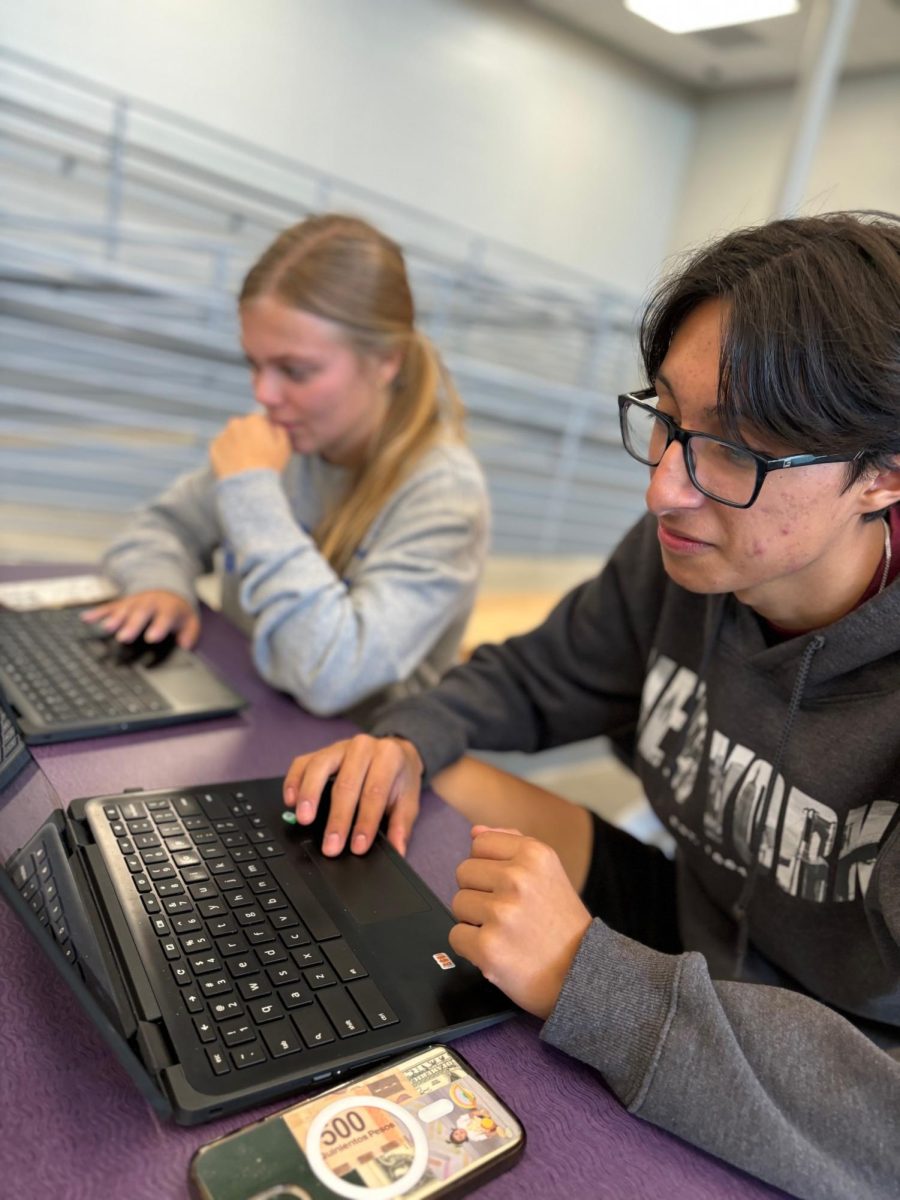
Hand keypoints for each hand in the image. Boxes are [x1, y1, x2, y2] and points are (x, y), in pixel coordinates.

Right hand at [81, 589, 199, 648]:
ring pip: (124, 609)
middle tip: (123, 637)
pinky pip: (109, 607)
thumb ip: (189, 635)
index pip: (164, 618)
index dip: (158, 627)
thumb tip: (185, 646)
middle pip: (141, 613)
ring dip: (115, 618)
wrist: (168, 591)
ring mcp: (134, 602)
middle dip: (131, 625)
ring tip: (106, 628)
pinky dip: (97, 613)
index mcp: (168, 609)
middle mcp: (150, 603)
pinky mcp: (122, 603)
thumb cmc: (177, 613)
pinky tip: (86, 618)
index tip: (151, 638)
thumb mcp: (190, 622)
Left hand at [210, 412, 291, 478]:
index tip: (266, 445)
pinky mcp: (213, 448)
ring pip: (231, 437)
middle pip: (243, 427)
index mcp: (254, 420)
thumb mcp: (284, 446)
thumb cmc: (269, 465)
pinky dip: (226, 454)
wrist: (248, 484)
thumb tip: (273, 426)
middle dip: (248, 436)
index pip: (260, 421)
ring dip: (236, 444)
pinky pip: (221, 448)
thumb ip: (279, 430)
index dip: (264, 433)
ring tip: (243, 462)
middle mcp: (236, 423)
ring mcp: (222, 435)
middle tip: (254, 454)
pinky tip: (234, 465)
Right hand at [283, 734, 423, 857]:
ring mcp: (339, 747)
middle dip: (338, 818)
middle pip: (346, 783)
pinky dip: (293, 781)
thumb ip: (401, 826)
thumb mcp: (408, 800)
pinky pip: (302, 763)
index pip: (375, 791)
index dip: (366, 821)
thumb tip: (397, 851)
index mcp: (389, 757)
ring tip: (304, 819)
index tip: (358, 847)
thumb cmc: (398, 779)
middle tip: (331, 846)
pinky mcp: (321, 752)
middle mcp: (363, 747)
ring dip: (310, 795)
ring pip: (320, 767)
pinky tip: (290, 801)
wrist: (395, 752)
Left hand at [450, 826, 591, 1019]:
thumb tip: (474, 831)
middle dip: (479, 893)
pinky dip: (471, 947)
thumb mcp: (548, 873)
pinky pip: (455, 935)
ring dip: (474, 920)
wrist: (583, 976)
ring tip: (504, 932)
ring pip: (458, 903)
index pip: (479, 843)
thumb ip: (512, 844)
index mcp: (534, 854)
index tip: (506, 886)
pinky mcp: (488, 946)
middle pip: (464, 872)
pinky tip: (497, 949)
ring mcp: (502, 913)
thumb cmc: (562, 924)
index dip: (488, 867)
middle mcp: (518, 878)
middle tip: (507, 913)